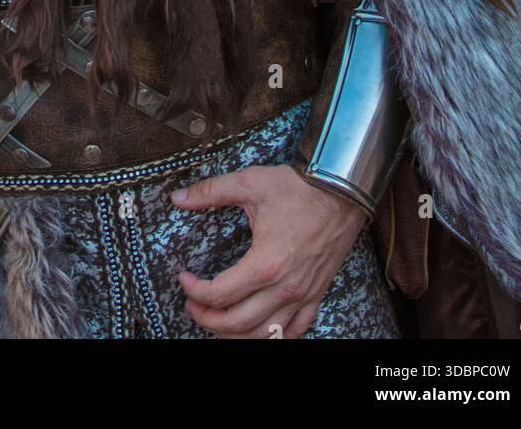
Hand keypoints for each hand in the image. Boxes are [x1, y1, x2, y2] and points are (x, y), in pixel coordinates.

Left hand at [171, 163, 366, 338]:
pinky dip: (273, 336)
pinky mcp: (316, 295)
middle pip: (237, 323)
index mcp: (264, 263)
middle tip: (193, 305)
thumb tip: (178, 198)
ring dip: (235, 334)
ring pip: (264, 334)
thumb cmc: (299, 188)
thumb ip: (211, 191)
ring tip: (218, 321)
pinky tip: (258, 328)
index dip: (194, 291)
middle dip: (207, 319)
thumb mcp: (250, 183)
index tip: (184, 279)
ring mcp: (302, 295)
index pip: (219, 294)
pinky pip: (295, 331)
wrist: (342, 191)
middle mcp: (284, 287)